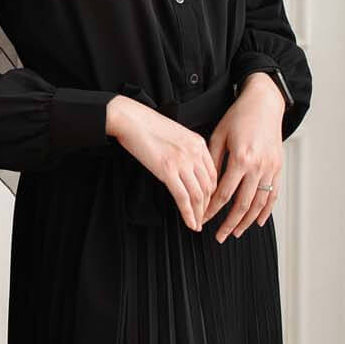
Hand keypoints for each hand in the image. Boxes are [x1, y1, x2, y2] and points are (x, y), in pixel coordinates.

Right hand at [107, 95, 217, 231]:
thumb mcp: (175, 134)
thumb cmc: (147, 124)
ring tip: (197, 224)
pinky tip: (190, 223)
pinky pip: (183, 198)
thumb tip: (187, 169)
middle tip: (204, 218)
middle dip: (208, 207)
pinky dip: (188, 214)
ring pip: (198, 195)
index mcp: (198, 143)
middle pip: (209, 187)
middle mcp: (194, 153)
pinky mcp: (167, 170)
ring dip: (199, 214)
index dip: (212, 193)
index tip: (208, 203)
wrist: (130, 119)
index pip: (213, 174)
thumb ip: (186, 149)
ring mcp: (182, 162)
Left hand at [202, 73, 284, 241]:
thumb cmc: (239, 117)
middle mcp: (258, 167)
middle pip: (242, 204)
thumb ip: (213, 161)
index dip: (212, 209)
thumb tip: (205, 184)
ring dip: (247, 222)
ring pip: (259, 204)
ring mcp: (270, 169)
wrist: (265, 105)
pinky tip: (257, 222)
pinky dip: (266, 211)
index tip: (203, 218)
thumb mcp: (219, 135)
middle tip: (219, 236)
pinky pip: (273, 195)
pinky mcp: (278, 168)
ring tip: (236, 233)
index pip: (224, 193)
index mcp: (241, 159)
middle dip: (229, 223)